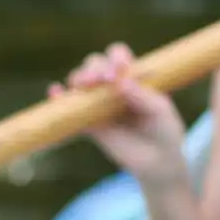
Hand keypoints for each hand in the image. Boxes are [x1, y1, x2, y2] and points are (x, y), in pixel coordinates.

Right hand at [49, 42, 187, 187]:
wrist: (157, 162)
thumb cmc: (164, 130)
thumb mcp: (161, 113)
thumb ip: (143, 97)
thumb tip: (121, 82)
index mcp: (133, 76)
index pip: (119, 56)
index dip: (116, 58)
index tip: (121, 68)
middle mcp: (112, 85)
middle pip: (95, 63)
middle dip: (95, 68)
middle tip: (101, 80)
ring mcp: (98, 103)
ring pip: (80, 81)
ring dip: (78, 78)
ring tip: (82, 85)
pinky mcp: (88, 123)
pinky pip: (70, 109)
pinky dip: (60, 99)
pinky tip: (55, 93)